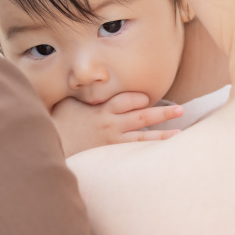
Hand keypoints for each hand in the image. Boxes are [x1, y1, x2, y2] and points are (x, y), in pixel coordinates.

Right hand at [51, 92, 182, 157]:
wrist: (53, 146)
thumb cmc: (60, 122)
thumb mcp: (69, 103)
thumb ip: (83, 94)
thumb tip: (86, 80)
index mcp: (101, 110)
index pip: (125, 101)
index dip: (138, 98)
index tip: (147, 98)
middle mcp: (110, 125)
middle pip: (140, 116)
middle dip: (161, 112)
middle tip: (180, 109)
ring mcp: (112, 141)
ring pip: (141, 136)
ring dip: (162, 134)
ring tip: (179, 133)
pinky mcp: (111, 154)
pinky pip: (133, 152)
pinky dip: (147, 151)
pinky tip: (160, 152)